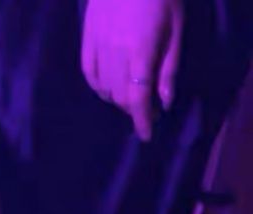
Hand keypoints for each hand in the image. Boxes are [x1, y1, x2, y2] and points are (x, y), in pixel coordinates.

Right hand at [81, 0, 183, 140]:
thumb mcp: (176, 29)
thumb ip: (169, 68)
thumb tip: (164, 102)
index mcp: (140, 51)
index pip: (138, 97)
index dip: (141, 120)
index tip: (146, 135)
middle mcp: (115, 54)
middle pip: (121, 96)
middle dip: (134, 109)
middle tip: (148, 109)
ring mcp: (97, 47)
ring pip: (104, 89)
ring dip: (118, 99)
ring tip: (131, 95)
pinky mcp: (86, 40)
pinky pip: (89, 75)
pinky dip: (99, 88)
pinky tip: (108, 89)